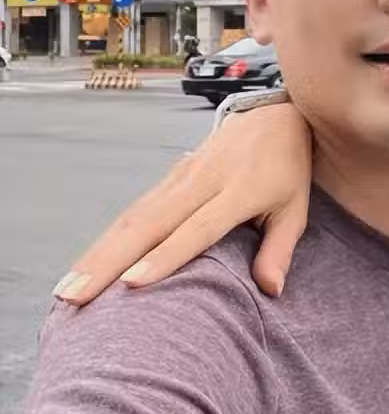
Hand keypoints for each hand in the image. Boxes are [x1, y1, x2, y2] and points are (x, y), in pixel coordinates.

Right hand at [54, 103, 312, 304]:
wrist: (272, 115)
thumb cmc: (286, 169)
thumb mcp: (295, 207)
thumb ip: (280, 248)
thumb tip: (271, 290)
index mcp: (238, 190)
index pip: (198, 227)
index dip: (166, 255)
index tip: (132, 283)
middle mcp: (202, 181)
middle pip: (150, 223)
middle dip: (109, 262)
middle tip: (75, 298)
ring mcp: (180, 176)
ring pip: (133, 216)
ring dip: (97, 253)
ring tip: (67, 291)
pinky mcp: (168, 177)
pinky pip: (133, 211)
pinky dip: (106, 240)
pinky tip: (84, 267)